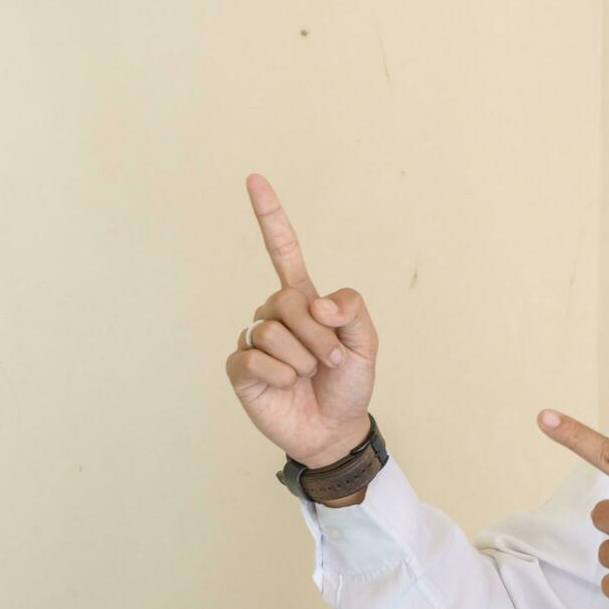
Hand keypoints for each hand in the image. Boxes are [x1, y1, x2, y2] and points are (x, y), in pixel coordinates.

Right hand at [223, 174, 379, 467]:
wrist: (335, 429)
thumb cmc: (349, 384)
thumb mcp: (367, 344)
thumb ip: (352, 312)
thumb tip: (318, 304)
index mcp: (305, 300)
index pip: (282, 250)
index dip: (270, 216)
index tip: (255, 179)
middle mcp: (276, 314)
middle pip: (284, 298)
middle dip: (317, 334)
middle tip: (332, 360)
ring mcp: (256, 341)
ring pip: (271, 329)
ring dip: (302, 358)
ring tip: (310, 375)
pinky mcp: (241, 369)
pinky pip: (254, 357)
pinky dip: (279, 374)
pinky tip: (286, 386)